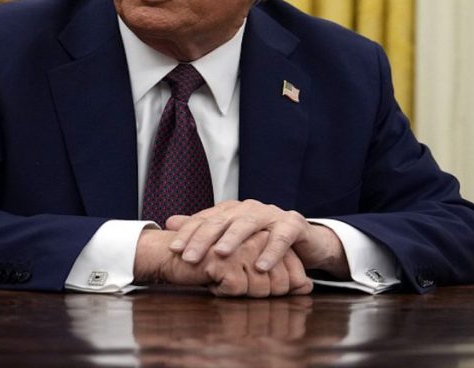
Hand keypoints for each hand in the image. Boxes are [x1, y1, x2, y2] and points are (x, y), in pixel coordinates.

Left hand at [134, 228, 313, 297]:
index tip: (174, 249)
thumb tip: (169, 222)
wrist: (304, 239)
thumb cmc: (262, 239)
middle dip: (203, 239)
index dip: (189, 233)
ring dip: (233, 239)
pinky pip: (281, 237)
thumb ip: (202, 229)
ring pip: (248, 224)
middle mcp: (248, 208)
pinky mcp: (293, 224)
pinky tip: (261, 266)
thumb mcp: (231, 236)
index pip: (205, 219)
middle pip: (222, 221)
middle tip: (189, 257)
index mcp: (231, 210)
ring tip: (221, 254)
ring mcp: (271, 214)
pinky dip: (271, 251)